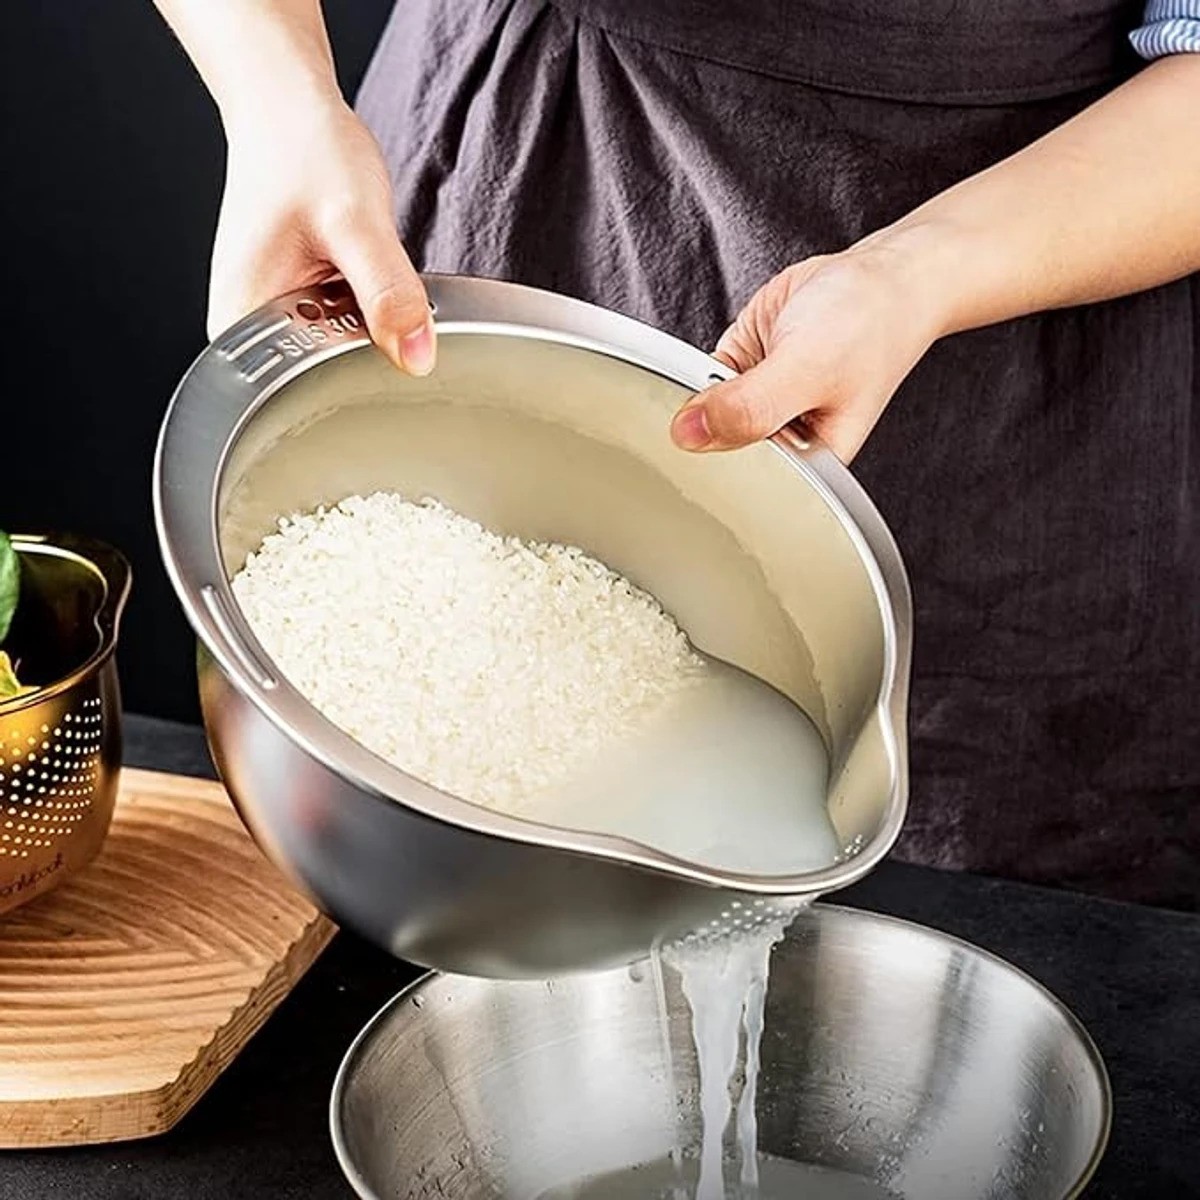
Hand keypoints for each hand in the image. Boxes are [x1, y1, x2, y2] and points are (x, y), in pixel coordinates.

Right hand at [209, 97, 433, 373]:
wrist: (291, 114)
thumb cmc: (303, 152)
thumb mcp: (354, 221)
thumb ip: (387, 291)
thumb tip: (416, 357)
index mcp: (243, 324)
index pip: (304, 394)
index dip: (362, 379)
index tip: (393, 347)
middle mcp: (251, 333)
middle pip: (328, 382)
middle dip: (372, 353)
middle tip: (380, 294)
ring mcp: (277, 322)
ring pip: (346, 359)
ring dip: (375, 333)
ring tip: (366, 280)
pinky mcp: (303, 311)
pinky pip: (351, 335)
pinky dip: (373, 316)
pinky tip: (370, 287)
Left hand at [670, 242, 943, 461]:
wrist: (882, 274)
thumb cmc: (870, 325)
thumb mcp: (807, 370)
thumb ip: (749, 407)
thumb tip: (690, 433)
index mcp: (811, 460)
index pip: (748, 484)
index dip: (714, 473)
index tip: (691, 452)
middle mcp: (782, 436)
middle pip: (721, 451)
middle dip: (702, 433)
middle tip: (697, 413)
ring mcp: (759, 401)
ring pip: (706, 416)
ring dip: (694, 401)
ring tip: (711, 386)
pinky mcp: (744, 368)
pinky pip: (702, 381)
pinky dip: (693, 374)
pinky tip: (700, 372)